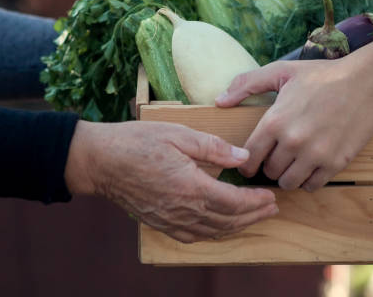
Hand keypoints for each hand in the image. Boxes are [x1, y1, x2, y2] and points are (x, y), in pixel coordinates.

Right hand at [65, 121, 277, 242]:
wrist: (100, 161)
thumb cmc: (138, 142)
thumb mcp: (180, 135)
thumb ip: (214, 147)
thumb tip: (242, 156)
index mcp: (191, 187)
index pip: (234, 202)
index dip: (256, 201)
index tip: (271, 196)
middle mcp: (183, 210)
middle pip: (228, 221)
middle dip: (254, 216)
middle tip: (272, 208)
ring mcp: (171, 220)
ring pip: (213, 232)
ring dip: (238, 227)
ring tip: (255, 218)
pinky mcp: (160, 223)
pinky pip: (194, 236)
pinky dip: (214, 234)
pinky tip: (222, 227)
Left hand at [216, 43, 372, 191]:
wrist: (368, 83)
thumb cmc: (323, 76)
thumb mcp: (283, 71)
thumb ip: (247, 84)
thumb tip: (219, 101)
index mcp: (275, 121)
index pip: (248, 156)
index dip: (246, 162)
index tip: (251, 160)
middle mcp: (293, 141)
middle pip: (268, 172)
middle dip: (268, 166)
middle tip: (276, 157)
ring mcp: (315, 155)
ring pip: (288, 183)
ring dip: (287, 175)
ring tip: (292, 162)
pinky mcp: (336, 164)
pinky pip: (312, 186)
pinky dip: (308, 180)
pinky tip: (311, 166)